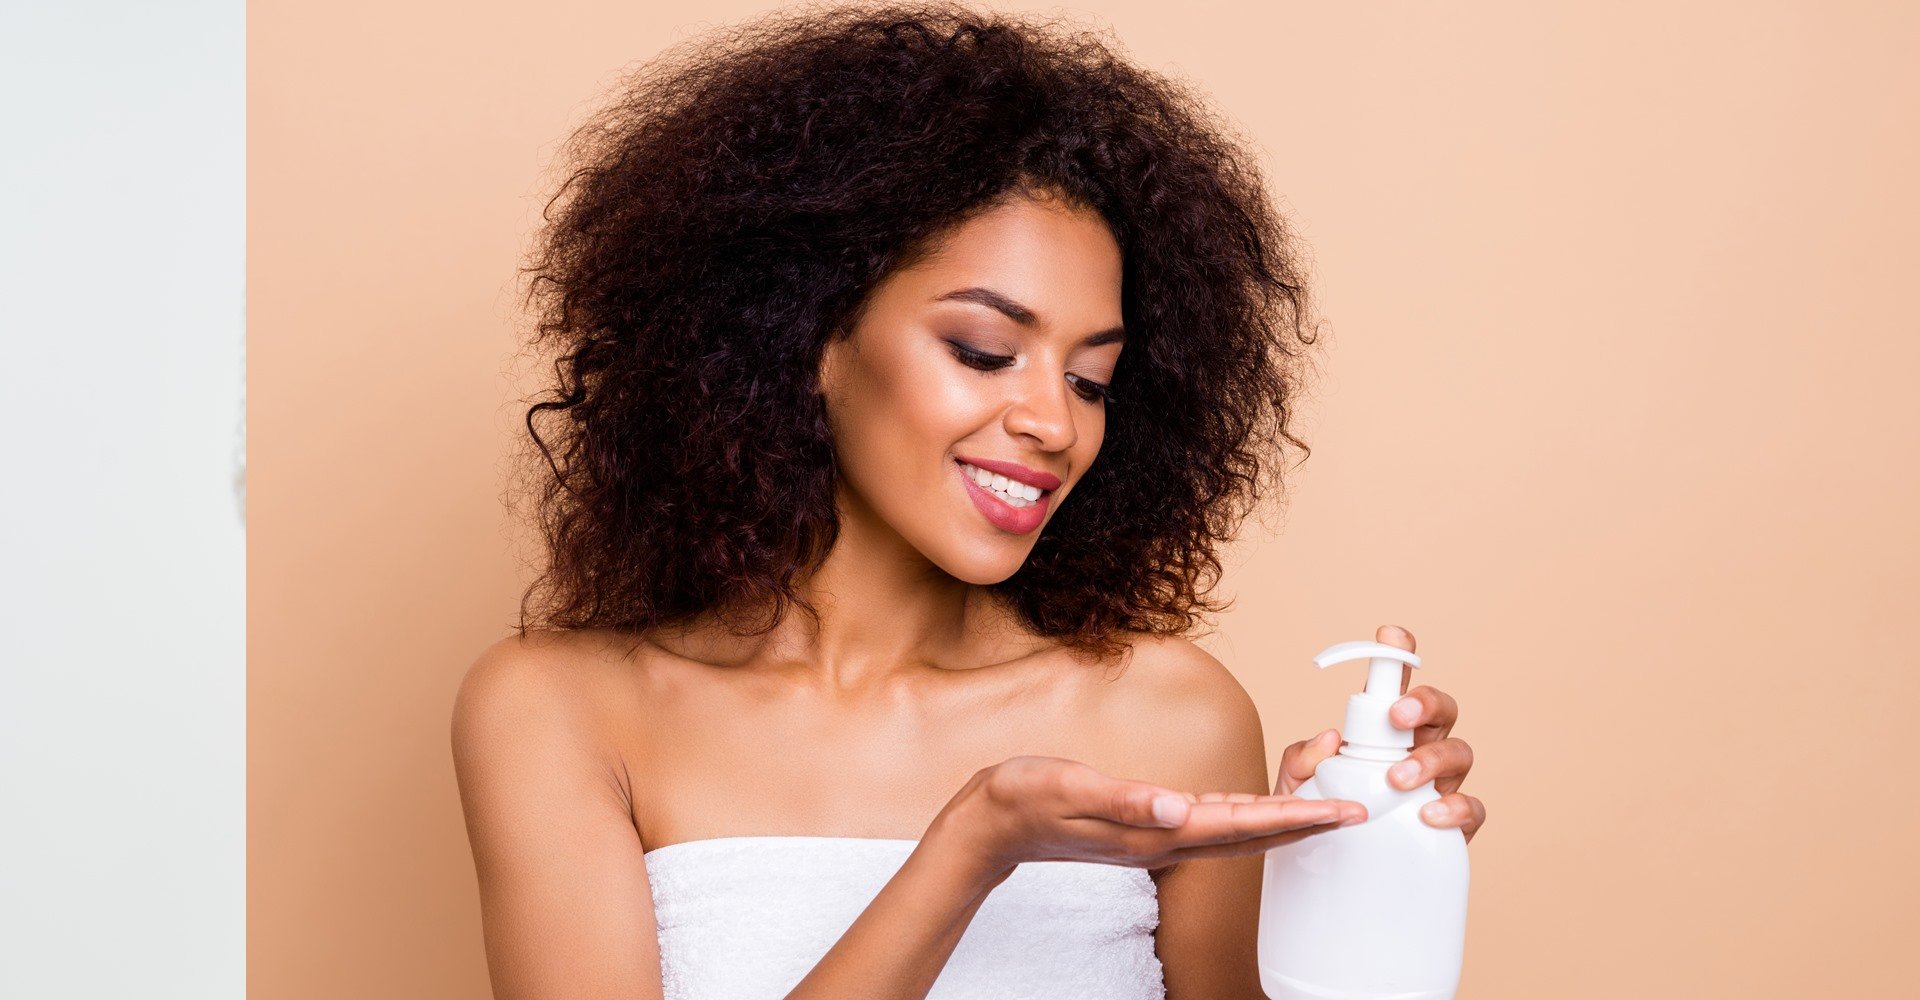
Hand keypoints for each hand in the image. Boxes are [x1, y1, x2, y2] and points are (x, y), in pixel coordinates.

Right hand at [933, 754, 1368, 878]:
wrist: (988, 825)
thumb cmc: (1023, 800)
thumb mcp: (1068, 788)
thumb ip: (1123, 799)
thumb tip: (1179, 808)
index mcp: (1154, 831)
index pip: (1241, 825)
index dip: (1297, 818)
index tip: (1344, 814)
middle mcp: (1164, 840)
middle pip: (1252, 833)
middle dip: (1307, 822)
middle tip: (1361, 811)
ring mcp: (1156, 837)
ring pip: (1237, 830)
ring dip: (1283, 817)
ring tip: (1326, 802)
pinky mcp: (1147, 827)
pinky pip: (1213, 823)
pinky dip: (1248, 813)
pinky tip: (1261, 804)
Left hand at [1275, 625, 1486, 842]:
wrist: (1334, 875)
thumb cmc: (1323, 820)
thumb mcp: (1297, 790)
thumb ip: (1303, 761)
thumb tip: (1329, 738)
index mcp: (1385, 731)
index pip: (1397, 685)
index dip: (1400, 654)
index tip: (1390, 636)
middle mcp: (1419, 748)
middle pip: (1443, 709)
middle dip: (1425, 703)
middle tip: (1398, 717)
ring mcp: (1441, 785)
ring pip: (1461, 753)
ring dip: (1433, 759)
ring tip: (1399, 779)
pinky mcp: (1454, 824)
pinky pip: (1472, 809)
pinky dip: (1457, 808)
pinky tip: (1429, 815)